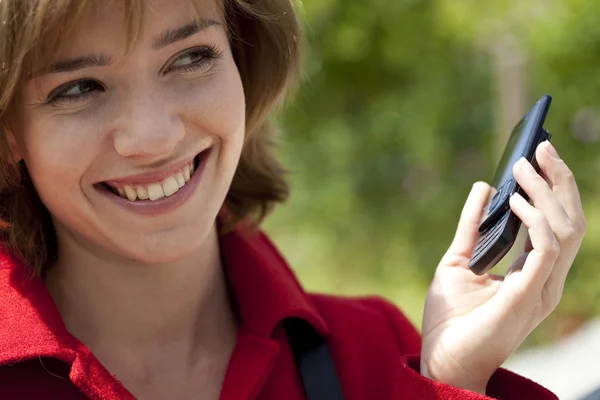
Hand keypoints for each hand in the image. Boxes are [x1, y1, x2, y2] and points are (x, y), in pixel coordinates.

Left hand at [420, 141, 585, 393]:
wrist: (442, 358)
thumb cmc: (450, 318)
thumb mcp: (458, 260)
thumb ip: (473, 226)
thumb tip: (483, 186)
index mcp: (532, 272)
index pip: (558, 223)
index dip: (553, 188)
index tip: (539, 153)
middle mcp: (546, 279)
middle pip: (570, 221)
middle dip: (559, 180)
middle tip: (540, 146)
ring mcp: (542, 287)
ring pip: (566, 229)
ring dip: (547, 192)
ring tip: (523, 165)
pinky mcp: (530, 293)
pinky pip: (547, 248)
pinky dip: (536, 219)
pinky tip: (514, 199)